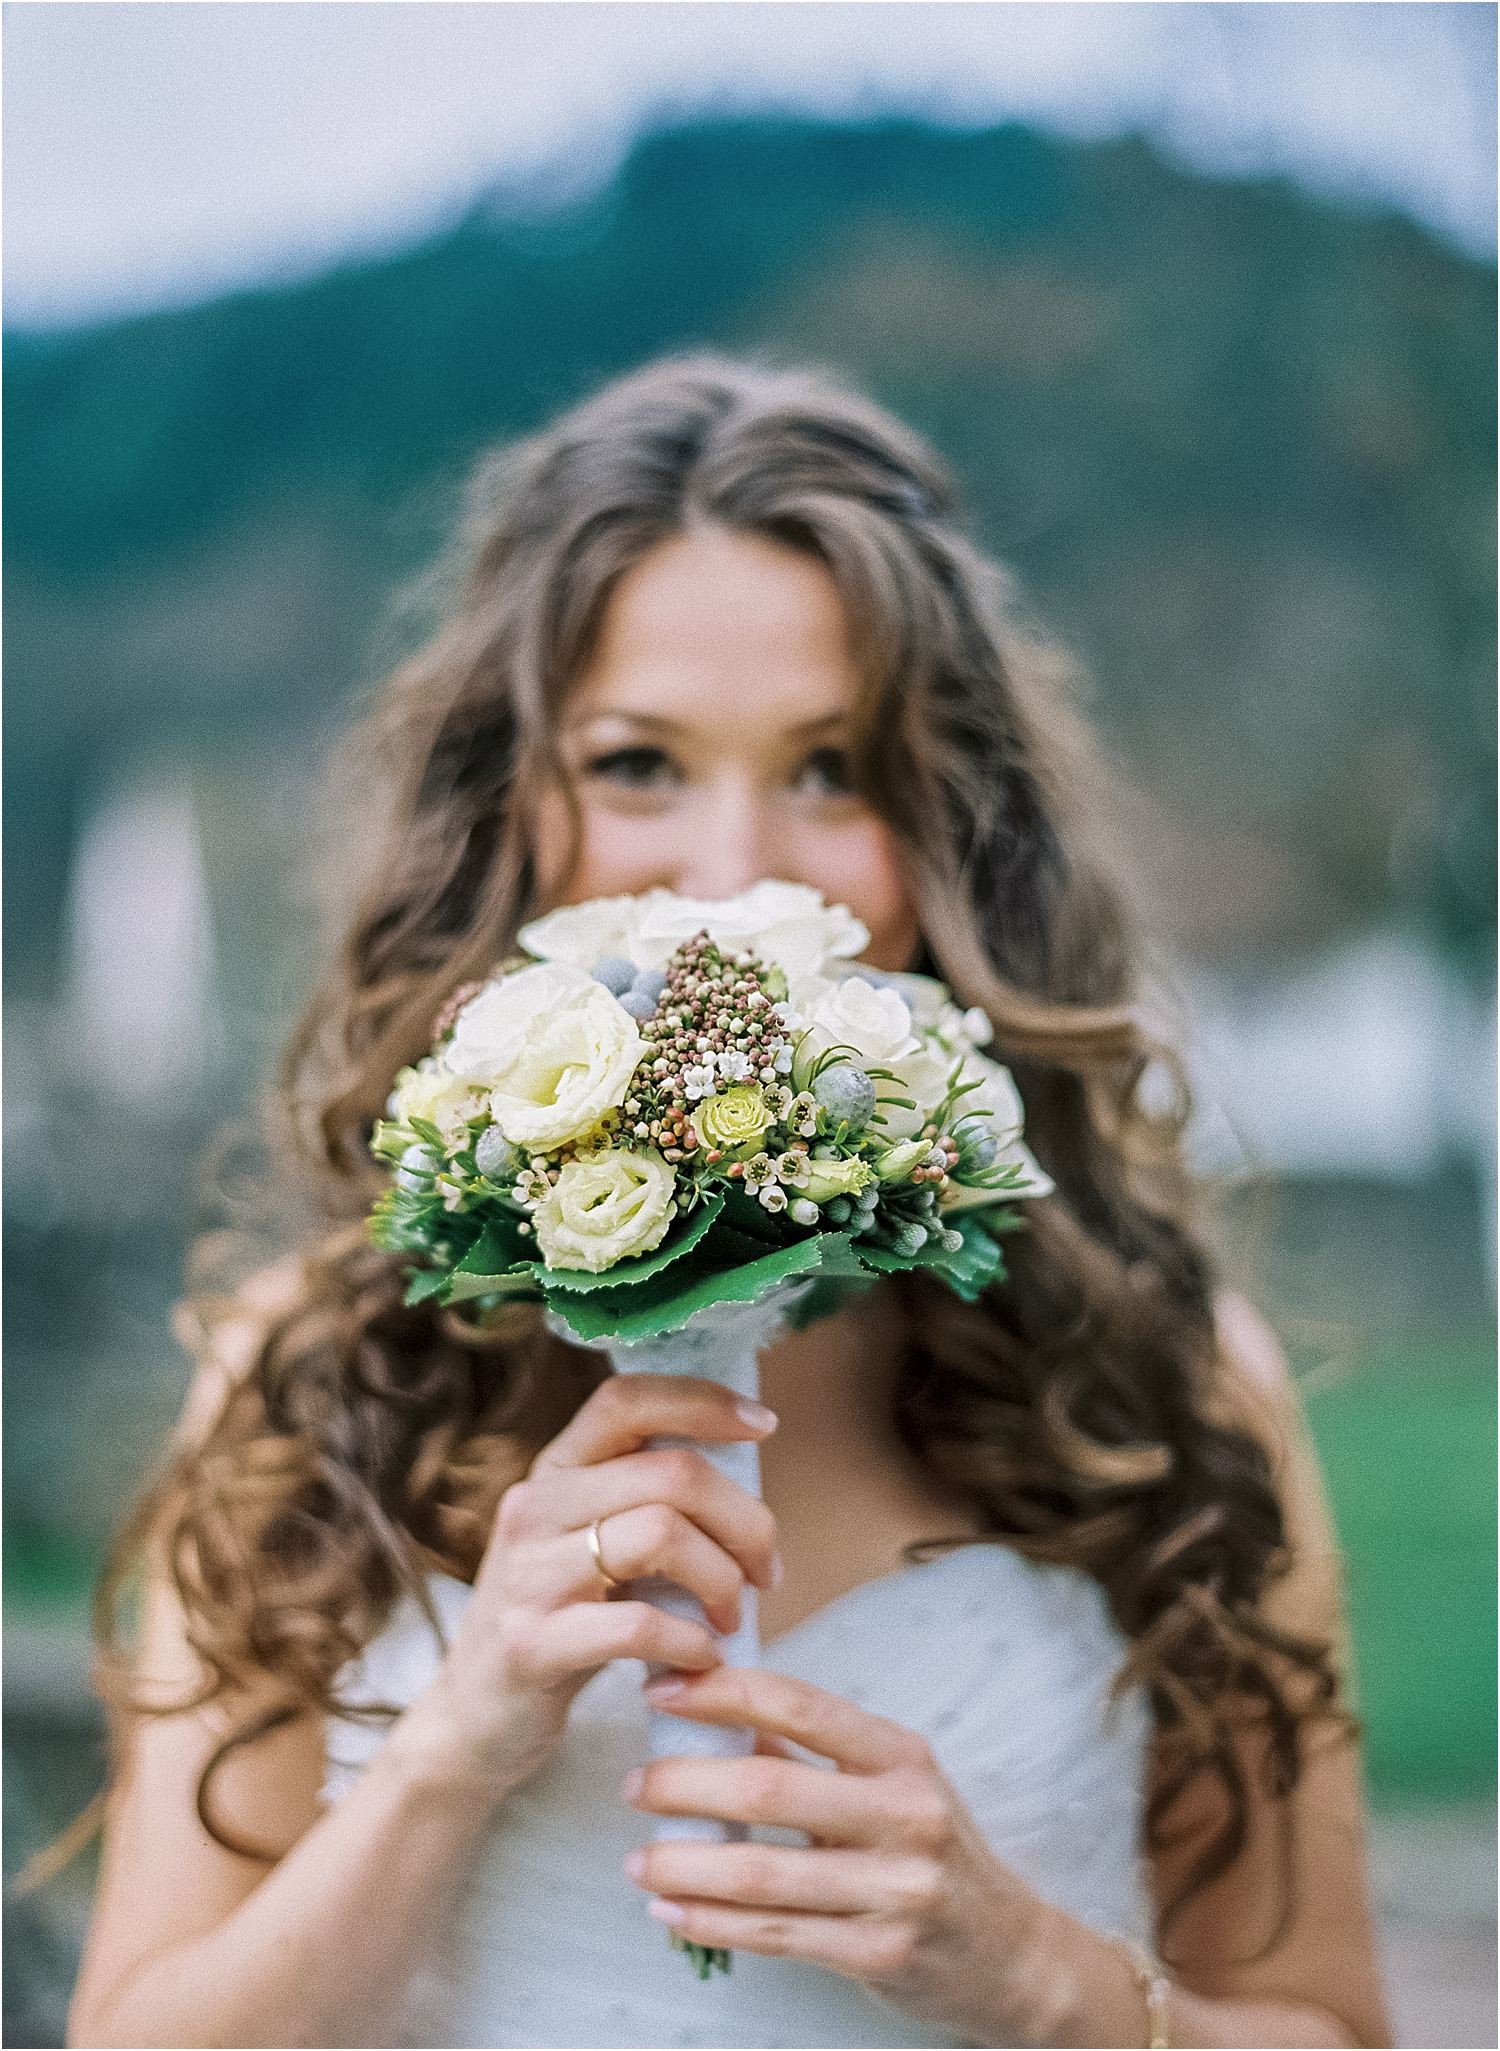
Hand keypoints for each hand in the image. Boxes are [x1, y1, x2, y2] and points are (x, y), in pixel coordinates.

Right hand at [396, 1373, 781, 1804]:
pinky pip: (640, 1624)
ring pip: (663, 1535)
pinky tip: (702, 1658)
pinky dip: (692, 1642)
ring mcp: (528, 1574)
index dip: (703, 1401)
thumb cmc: (563, 1620)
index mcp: (555, 1469)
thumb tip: (746, 1483)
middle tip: (765, 1570)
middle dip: (744, 1521)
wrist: (477, 1716)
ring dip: (722, 1580)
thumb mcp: (591, 1542)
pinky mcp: (531, 1644)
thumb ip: (647, 1501)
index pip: (627, 1399)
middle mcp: (534, 1506)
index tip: (763, 1426)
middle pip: (672, 1473)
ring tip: (730, 1616)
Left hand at [620, 1663, 1047, 2041]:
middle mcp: (904, 1814)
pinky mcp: (877, 1952)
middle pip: (766, 1788)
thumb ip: (812, 1752)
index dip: (721, 1692)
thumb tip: (722, 1712)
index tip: (662, 1689)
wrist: (1009, 1952)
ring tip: (639, 1859)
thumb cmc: (933, 1850)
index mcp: (901, 1755)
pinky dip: (710, 1922)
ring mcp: (894, 1888)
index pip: (798, 1703)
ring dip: (683, 1865)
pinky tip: (671, 1911)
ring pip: (759, 1874)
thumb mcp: (891, 1783)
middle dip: (684, 1784)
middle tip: (636, 1784)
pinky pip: (773, 1935)